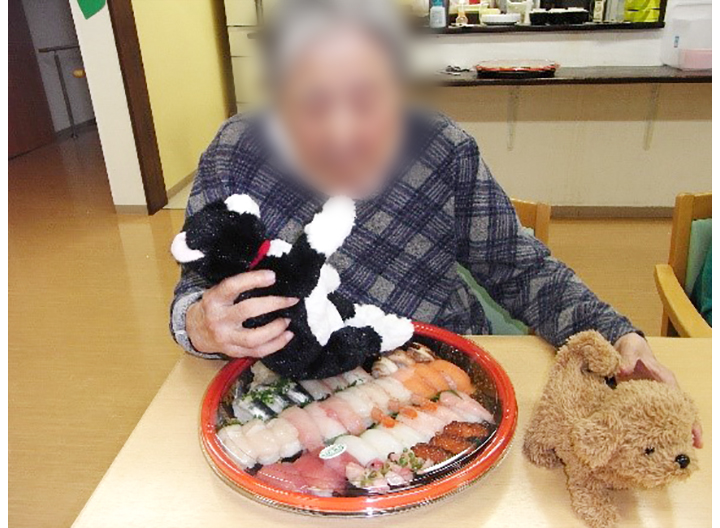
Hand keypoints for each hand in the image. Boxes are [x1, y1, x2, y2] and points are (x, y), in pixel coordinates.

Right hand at [186, 270, 298, 357]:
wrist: (194, 331)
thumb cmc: (214, 307)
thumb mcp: (218, 292)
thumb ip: (238, 286)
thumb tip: (270, 277)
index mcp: (214, 299)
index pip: (232, 286)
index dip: (253, 280)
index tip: (272, 276)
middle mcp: (218, 319)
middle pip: (247, 311)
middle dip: (273, 304)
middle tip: (290, 300)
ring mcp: (225, 338)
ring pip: (253, 338)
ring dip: (275, 329)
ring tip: (288, 321)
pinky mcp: (233, 352)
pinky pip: (257, 352)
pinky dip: (276, 345)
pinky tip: (287, 336)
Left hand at [615, 332, 702, 447]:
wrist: (626, 346)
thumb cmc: (631, 347)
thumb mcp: (629, 349)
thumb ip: (626, 359)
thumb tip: (623, 371)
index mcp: (664, 377)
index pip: (678, 397)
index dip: (686, 412)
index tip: (692, 427)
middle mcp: (664, 388)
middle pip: (681, 409)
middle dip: (689, 426)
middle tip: (695, 445)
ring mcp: (656, 396)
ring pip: (671, 414)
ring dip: (677, 430)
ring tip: (683, 449)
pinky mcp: (646, 400)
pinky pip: (656, 414)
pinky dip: (659, 426)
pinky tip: (659, 442)